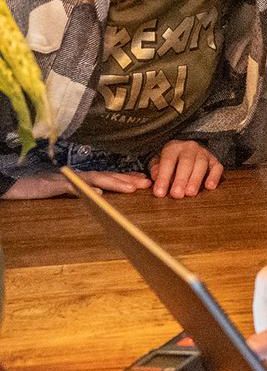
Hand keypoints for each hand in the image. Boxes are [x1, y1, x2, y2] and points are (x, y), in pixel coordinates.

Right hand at [2, 168, 150, 198]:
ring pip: (94, 180)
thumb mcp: (66, 190)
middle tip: (147, 183)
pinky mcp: (53, 186)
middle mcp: (78, 176)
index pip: (109, 176)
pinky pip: (71, 188)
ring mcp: (66, 179)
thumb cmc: (41, 188)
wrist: (14, 184)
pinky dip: (86, 191)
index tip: (147, 181)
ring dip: (114, 183)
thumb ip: (83, 190)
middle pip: (107, 176)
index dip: (128, 178)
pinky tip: (98, 194)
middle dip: (128, 180)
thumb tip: (101, 193)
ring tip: (130, 189)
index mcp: (82, 178)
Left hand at [149, 140, 222, 198]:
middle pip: (186, 162)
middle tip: (176, 195)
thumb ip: (155, 168)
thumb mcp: (158, 161)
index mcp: (173, 148)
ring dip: (196, 180)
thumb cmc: (170, 161)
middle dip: (181, 179)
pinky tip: (209, 187)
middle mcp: (189, 148)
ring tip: (190, 193)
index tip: (159, 193)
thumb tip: (155, 177)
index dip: (163, 177)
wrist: (188, 151)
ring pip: (202, 164)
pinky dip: (214, 177)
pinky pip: (217, 168)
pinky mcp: (215, 161)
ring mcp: (204, 153)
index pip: (168, 161)